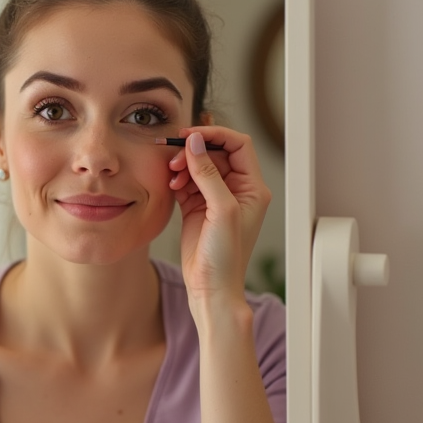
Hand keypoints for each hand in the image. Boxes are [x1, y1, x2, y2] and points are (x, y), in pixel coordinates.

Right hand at [167, 127, 270, 305]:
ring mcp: (215, 199)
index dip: (215, 135)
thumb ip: (208, 174)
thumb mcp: (221, 211)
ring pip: (198, 167)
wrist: (210, 288)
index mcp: (252, 188)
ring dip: (183, 166)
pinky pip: (186, 183)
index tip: (191, 135)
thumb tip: (195, 143)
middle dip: (194, 151)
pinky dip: (177, 180)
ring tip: (171, 175)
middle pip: (215, 154)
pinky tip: (170, 185)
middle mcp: (236, 190)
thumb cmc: (225, 257)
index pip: (238, 145)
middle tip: (174, 156)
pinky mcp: (197, 208)